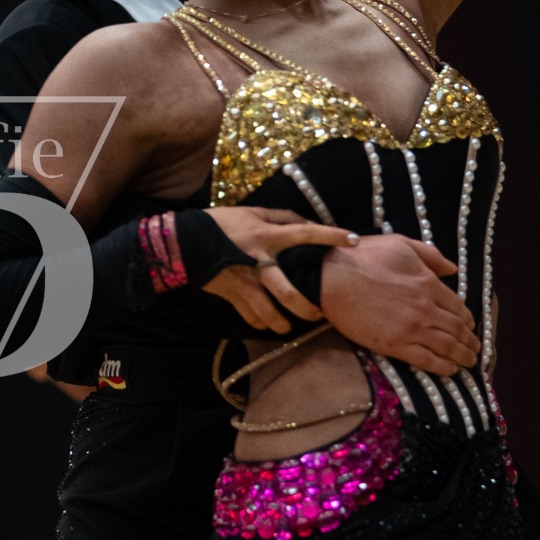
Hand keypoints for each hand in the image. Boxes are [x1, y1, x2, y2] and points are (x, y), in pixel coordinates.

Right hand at [202, 207, 357, 334]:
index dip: (331, 236)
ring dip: (282, 324)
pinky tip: (265, 322)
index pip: (306, 234)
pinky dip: (259, 322)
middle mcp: (260, 262)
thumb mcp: (253, 213)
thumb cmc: (222, 224)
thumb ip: (282, 218)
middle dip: (306, 308)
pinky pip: (250, 316)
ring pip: (268, 313)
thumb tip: (307, 224)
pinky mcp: (232, 295)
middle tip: (318, 314)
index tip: (354, 241)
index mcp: (268, 237)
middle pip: (287, 293)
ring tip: (290, 327)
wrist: (185, 242)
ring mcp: (245, 283)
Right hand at [319, 235, 477, 375]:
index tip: (470, 326)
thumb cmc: (362, 256)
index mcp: (428, 283)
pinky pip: (425, 360)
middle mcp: (425, 308)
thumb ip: (430, 255)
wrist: (330, 278)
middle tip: (475, 348)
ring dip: (462, 356)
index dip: (468, 319)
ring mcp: (410, 329)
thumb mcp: (401, 244)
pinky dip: (442, 367)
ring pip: (446, 347)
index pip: (459, 307)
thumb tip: (452, 269)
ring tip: (468, 361)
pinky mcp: (393, 344)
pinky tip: (451, 370)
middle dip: (469, 340)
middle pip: (457, 329)